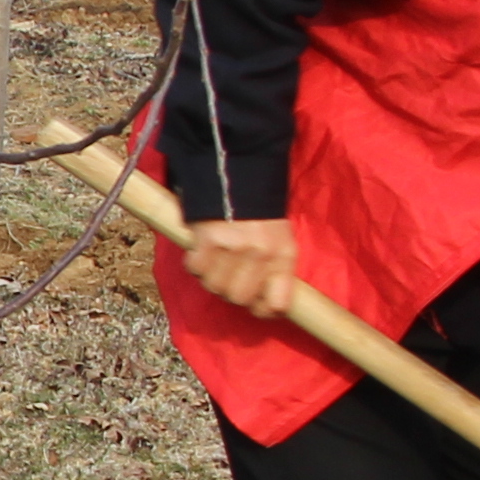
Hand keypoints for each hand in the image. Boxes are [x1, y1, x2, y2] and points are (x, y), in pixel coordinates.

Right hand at [178, 215, 300, 317]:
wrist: (237, 171)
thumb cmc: (259, 209)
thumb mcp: (279, 236)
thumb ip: (274, 267)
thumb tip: (262, 300)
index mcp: (283, 255)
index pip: (277, 304)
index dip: (264, 309)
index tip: (256, 304)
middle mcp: (260, 255)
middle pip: (240, 298)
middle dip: (232, 292)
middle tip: (229, 277)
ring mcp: (233, 249)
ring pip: (215, 287)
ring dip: (211, 277)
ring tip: (214, 261)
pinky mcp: (208, 241)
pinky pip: (196, 268)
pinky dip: (195, 263)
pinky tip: (201, 250)